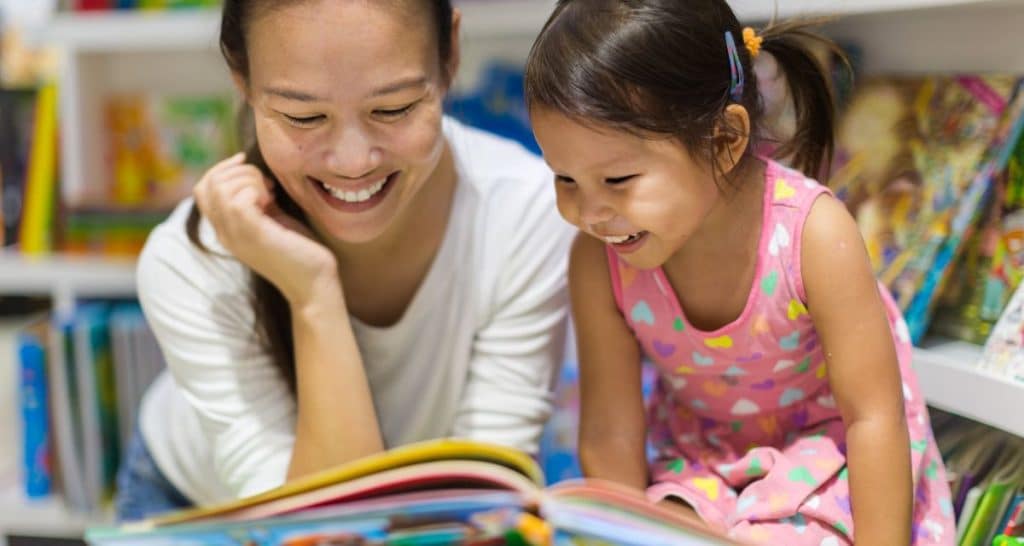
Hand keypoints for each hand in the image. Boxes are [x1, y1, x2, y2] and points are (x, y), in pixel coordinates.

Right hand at [193, 152, 341, 307]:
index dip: (222, 168)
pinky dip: (256, 189)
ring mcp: (235, 235)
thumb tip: (252, 172)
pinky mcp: (253, 234)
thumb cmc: (300, 250)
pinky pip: (238, 199)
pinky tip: (273, 201)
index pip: (202, 189)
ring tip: (271, 194)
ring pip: (221, 188)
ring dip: (249, 179)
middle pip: (208, 184)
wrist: (314, 284)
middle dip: (239, 171)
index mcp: (226, 229)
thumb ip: (258, 200)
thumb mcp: (273, 219)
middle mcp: (224, 233)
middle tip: (268, 184)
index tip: (246, 163)